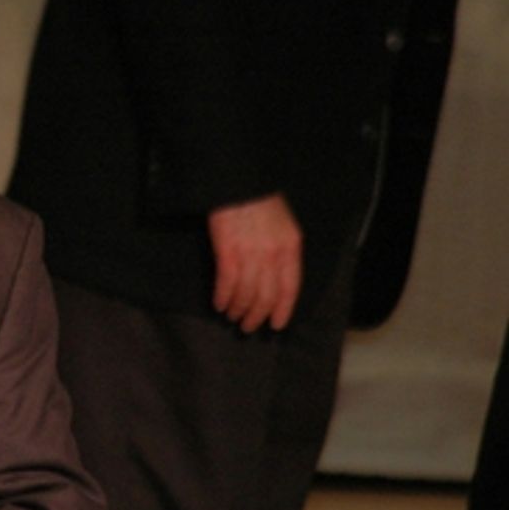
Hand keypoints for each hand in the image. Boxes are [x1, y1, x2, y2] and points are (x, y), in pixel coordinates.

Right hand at [207, 193, 301, 332]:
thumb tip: (274, 277)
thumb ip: (283, 250)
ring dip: (239, 309)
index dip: (283, 310)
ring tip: (232, 316)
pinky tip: (219, 304)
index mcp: (290, 247)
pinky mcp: (227, 252)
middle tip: (248, 326)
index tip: (276, 325)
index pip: (290, 288)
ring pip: (247, 294)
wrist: (239, 183)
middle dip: (257, 315)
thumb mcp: (283, 225)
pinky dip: (223, 297)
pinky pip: (227, 283)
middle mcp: (273, 255)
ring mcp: (250, 254)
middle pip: (267, 296)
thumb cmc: (260, 201)